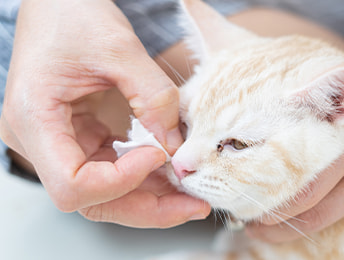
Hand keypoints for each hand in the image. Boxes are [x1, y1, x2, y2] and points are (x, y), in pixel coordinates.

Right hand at [0, 0, 209, 226]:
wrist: (58, 2)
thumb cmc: (73, 14)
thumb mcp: (120, 48)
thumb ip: (154, 98)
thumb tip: (177, 146)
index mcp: (34, 118)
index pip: (73, 184)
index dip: (121, 181)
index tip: (159, 155)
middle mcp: (39, 140)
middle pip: (90, 200)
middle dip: (146, 207)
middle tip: (193, 205)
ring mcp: (58, 142)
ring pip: (102, 193)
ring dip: (149, 196)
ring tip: (191, 194)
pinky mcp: (77, 138)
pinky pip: (109, 169)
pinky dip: (143, 176)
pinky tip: (173, 172)